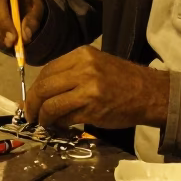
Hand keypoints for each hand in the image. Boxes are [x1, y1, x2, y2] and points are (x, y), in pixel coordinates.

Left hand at [24, 46, 169, 128]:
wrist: (149, 93)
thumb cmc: (122, 79)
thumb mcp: (95, 65)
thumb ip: (70, 74)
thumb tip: (42, 92)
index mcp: (81, 54)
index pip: (47, 70)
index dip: (35, 88)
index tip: (31, 99)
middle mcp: (83, 68)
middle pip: (44, 87)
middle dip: (32, 103)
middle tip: (30, 114)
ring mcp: (87, 88)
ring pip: (51, 104)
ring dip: (42, 116)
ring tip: (42, 123)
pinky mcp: (92, 108)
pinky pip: (65, 117)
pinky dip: (57, 123)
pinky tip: (58, 126)